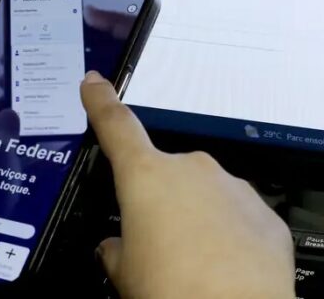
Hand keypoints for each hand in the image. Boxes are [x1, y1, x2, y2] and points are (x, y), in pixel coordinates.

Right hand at [81, 72, 294, 298]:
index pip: (116, 125)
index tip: (94, 81)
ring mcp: (233, 189)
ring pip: (204, 198)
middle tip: (155, 244)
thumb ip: (115, 248)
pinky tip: (223, 270)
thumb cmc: (170, 290)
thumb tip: (116, 247)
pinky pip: (237, 220)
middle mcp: (190, 170)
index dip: (101, 101)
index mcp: (144, 176)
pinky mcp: (266, 216)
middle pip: (164, 177)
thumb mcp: (123, 271)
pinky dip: (228, 239)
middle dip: (159, 203)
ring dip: (195, 221)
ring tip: (192, 265)